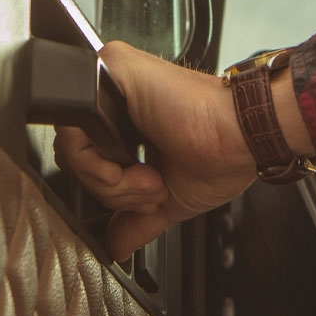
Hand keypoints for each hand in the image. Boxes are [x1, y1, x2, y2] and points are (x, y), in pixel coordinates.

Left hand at [53, 42, 262, 261]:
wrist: (242, 136)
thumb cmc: (222, 154)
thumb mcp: (170, 198)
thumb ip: (136, 219)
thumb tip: (118, 246)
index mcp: (132, 123)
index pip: (90, 159)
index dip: (114, 189)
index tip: (149, 194)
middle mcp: (120, 99)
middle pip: (77, 158)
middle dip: (115, 191)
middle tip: (152, 187)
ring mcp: (114, 83)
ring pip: (73, 148)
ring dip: (114, 183)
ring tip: (151, 178)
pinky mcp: (112, 69)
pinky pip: (74, 125)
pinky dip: (98, 163)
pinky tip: (137, 166)